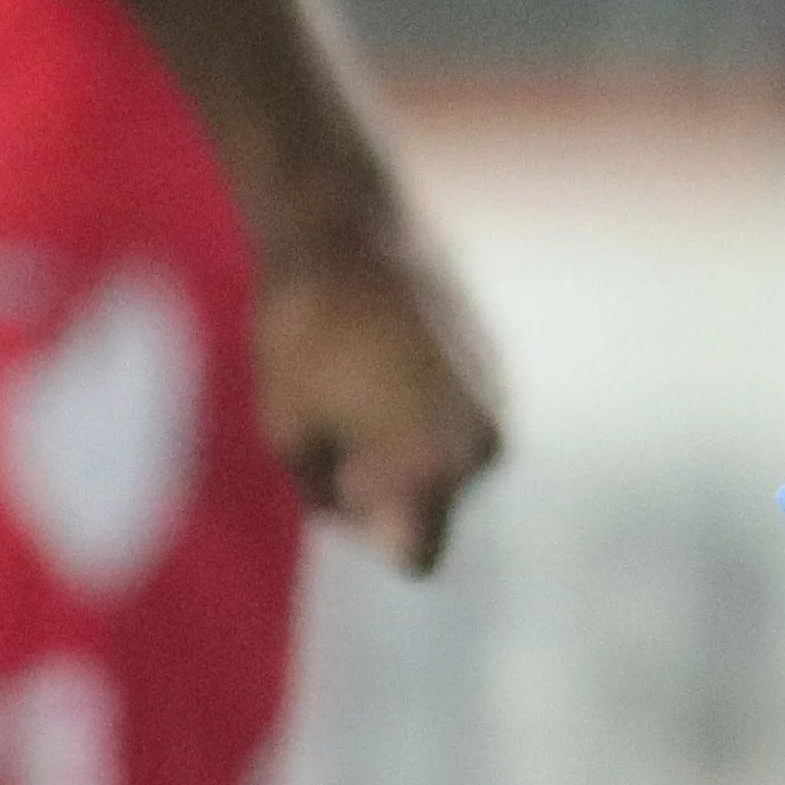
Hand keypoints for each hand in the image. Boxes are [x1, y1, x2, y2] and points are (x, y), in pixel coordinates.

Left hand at [251, 216, 505, 572]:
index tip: (340, 471)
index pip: (416, 557)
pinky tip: (377, 352)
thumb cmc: (303, 338)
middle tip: (336, 420)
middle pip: (429, 506)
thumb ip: (332, 498)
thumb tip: (357, 504)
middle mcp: (482, 441)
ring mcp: (495, 396)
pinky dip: (418, 402)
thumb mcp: (289, 439)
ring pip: (443, 458)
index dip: (367, 528)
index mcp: (435, 469)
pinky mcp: (494, 359)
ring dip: (402, 442)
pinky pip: (454, 412)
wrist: (344, 227)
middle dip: (384, 486)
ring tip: (353, 379)